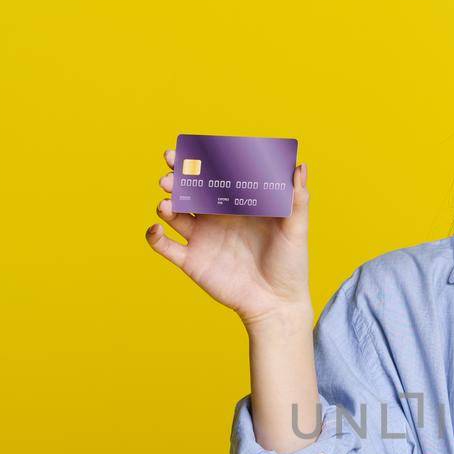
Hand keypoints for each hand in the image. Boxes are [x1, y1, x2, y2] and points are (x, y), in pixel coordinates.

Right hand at [145, 147, 312, 326]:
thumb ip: (297, 198)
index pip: (213, 176)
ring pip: (173, 214)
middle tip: (170, 173)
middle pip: (188, 191)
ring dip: (165, 204)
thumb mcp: (296, 229)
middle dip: (175, 178)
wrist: (277, 303)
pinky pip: (165, 246)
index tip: (188, 149)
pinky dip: (154, 236)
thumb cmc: (290, 265)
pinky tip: (156, 228)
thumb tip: (299, 166)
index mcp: (237, 204)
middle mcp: (216, 217)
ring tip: (166, 203)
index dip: (199, 162)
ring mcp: (202, 238)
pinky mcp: (192, 261)